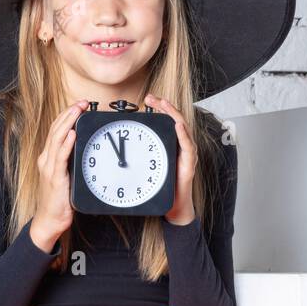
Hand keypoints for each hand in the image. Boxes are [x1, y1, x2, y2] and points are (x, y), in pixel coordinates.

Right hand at [30, 99, 88, 250]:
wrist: (49, 220)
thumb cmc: (58, 201)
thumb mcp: (66, 176)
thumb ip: (71, 162)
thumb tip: (84, 148)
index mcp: (48, 158)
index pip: (56, 130)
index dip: (66, 115)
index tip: (79, 106)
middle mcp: (46, 159)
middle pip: (55, 129)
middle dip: (69, 113)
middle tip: (82, 103)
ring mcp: (49, 167)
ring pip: (57, 138)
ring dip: (68, 122)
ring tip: (78, 110)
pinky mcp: (55, 177)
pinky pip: (60, 156)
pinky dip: (66, 143)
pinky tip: (73, 134)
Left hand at [145, 93, 195, 224]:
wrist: (173, 208)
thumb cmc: (159, 187)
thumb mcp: (145, 168)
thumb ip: (136, 158)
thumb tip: (117, 152)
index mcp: (169, 145)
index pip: (166, 121)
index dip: (159, 108)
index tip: (148, 99)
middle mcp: (180, 147)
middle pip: (175, 120)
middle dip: (165, 106)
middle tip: (152, 98)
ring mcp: (186, 155)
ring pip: (183, 129)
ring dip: (174, 115)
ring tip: (165, 105)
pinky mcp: (189, 165)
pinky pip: (188, 147)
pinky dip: (183, 135)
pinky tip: (177, 126)